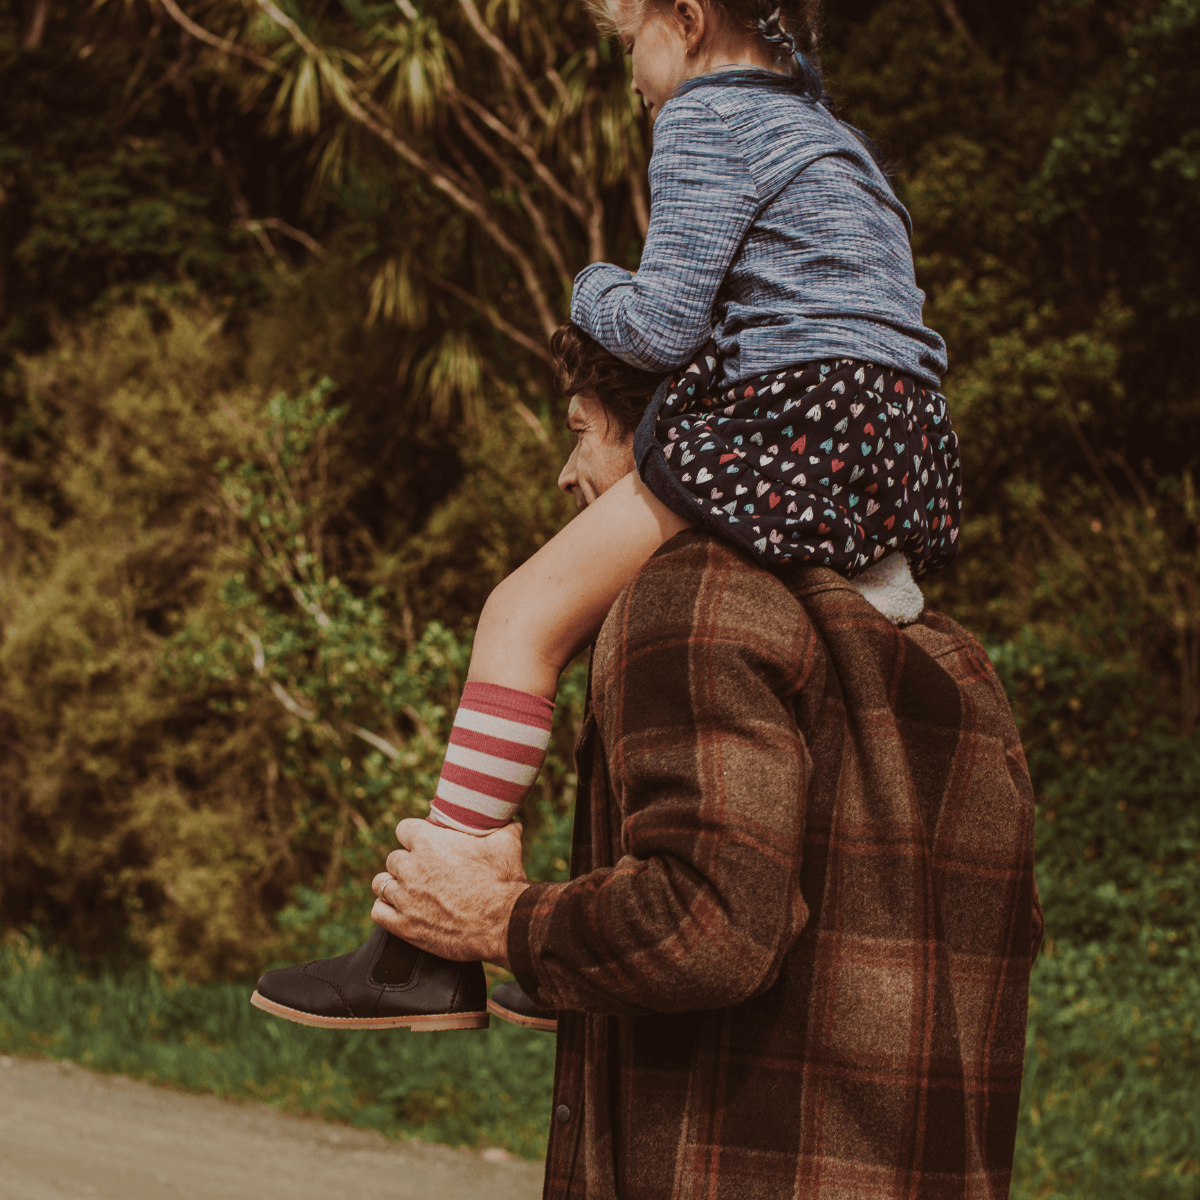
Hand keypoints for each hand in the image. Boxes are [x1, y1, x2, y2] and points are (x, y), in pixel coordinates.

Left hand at [370, 819, 529, 966]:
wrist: (503, 924)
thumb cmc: (503, 881)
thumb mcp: (507, 843)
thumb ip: (504, 826)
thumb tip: (510, 821)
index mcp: (428, 842)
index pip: (403, 829)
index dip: (414, 835)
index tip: (424, 842)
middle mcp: (411, 868)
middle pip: (393, 858)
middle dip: (407, 862)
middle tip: (424, 871)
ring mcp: (405, 898)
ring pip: (381, 883)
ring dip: (393, 885)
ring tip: (408, 890)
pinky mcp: (404, 926)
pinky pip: (378, 912)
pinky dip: (385, 910)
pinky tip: (398, 910)